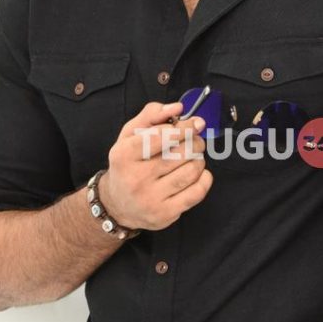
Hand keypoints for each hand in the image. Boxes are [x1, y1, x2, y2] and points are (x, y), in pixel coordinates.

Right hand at [99, 101, 212, 231]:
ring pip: (191, 171)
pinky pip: (196, 193)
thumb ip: (151, 115)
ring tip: (193, 156)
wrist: (118, 204)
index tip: (195, 123)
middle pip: (180, 153)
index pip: (160, 136)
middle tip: (196, 139)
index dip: (183, 127)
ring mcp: (151, 199)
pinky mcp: (165, 214)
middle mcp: (136, 178)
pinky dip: (204, 178)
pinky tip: (198, 173)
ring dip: (199, 159)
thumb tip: (178, 108)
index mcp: (124, 155)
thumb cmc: (128, 164)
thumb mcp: (129, 135)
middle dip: (195, 141)